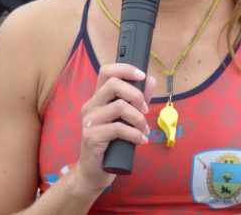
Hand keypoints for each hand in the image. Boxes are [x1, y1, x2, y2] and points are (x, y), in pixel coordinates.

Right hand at [74, 64, 155, 192]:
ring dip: (138, 118)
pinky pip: (118, 128)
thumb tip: (151, 80)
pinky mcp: (91, 136)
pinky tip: (140, 140)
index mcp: (98, 98)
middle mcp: (90, 106)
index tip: (141, 75)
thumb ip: (138, 99)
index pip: (106, 71)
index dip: (125, 69)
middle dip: (136, 94)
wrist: (94, 172)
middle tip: (145, 109)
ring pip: (119, 106)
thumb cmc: (111, 143)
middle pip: (113, 84)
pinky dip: (134, 134)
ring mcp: (89, 121)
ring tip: (144, 130)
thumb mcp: (127, 119)